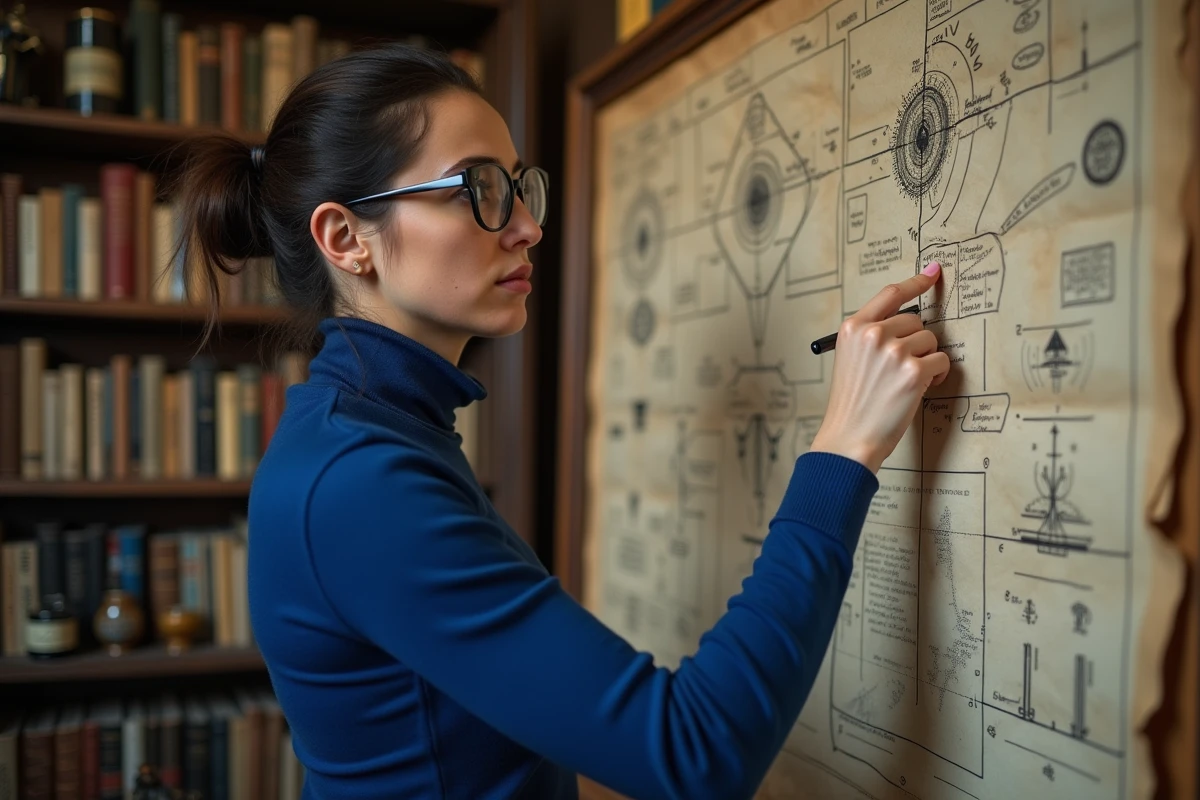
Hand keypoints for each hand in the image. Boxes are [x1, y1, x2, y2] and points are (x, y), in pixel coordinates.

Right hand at [810, 262, 950, 472]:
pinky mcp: (914, 371)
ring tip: (906, 382)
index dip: (916, 282)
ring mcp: (894, 351)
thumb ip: (872, 336)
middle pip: (916, 321)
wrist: (849, 438)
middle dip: (916, 343)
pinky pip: (941, 361)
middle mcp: (872, 334)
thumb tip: (909, 322)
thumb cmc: (852, 403)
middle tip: (901, 369)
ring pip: (931, 341)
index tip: (933, 273)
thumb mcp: (850, 359)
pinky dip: (938, 375)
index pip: (891, 294)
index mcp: (853, 328)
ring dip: (927, 360)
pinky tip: (921, 388)